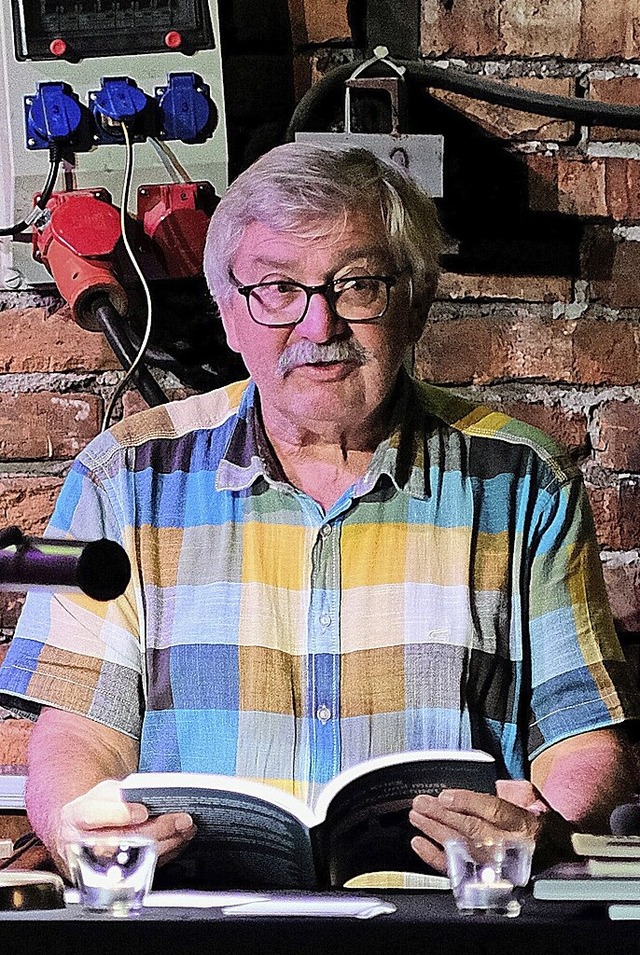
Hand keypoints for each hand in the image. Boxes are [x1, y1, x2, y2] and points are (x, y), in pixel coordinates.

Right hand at [56, 779, 195, 876]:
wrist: (81, 838)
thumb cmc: (95, 811)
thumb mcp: (101, 793)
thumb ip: (118, 794)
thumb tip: (142, 803)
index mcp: (76, 816)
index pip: (94, 815)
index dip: (119, 814)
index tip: (142, 811)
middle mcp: (84, 844)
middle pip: (123, 840)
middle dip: (157, 829)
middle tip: (182, 819)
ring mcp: (100, 864)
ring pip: (137, 856)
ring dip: (167, 842)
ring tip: (187, 828)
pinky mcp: (117, 876)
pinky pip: (145, 866)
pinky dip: (166, 852)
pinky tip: (180, 839)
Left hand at [409, 781, 573, 874]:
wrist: (560, 857)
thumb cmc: (541, 824)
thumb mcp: (535, 799)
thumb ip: (513, 790)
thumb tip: (490, 783)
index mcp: (527, 824)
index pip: (495, 812)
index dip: (468, 803)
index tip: (445, 796)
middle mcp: (513, 847)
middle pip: (473, 830)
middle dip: (443, 815)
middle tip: (422, 803)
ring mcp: (499, 866)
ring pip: (462, 848)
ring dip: (435, 831)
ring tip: (417, 817)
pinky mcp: (488, 878)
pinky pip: (457, 869)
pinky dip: (435, 857)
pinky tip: (420, 843)